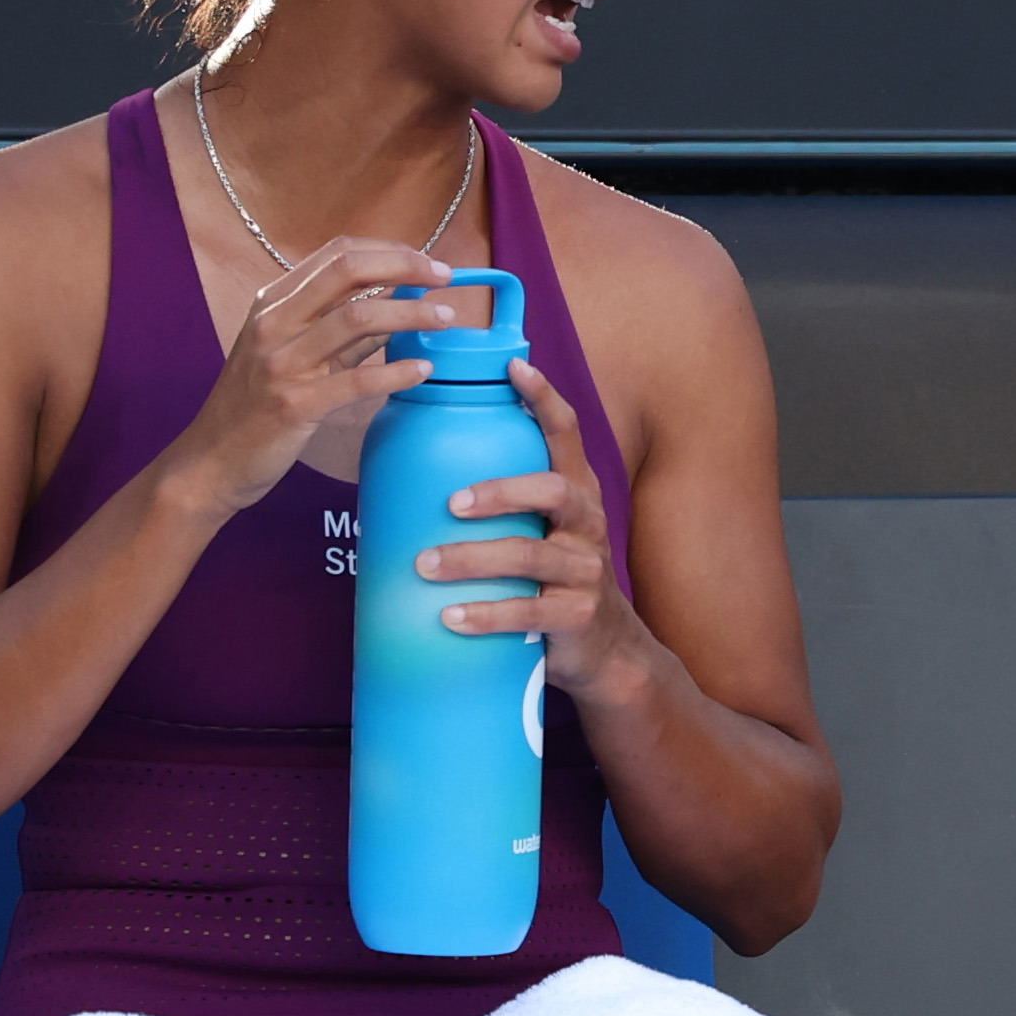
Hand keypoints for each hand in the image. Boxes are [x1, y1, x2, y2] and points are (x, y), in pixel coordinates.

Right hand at [170, 238, 453, 511]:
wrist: (213, 459)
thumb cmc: (256, 405)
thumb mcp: (292, 352)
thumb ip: (339, 327)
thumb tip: (395, 299)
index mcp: (274, 302)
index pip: (338, 254)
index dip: (390, 250)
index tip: (427, 262)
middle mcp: (275, 323)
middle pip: (348, 271)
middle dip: (405, 266)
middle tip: (447, 276)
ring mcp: (282, 363)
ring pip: (358, 318)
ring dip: (411, 314)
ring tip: (447, 318)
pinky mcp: (295, 405)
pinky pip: (356, 381)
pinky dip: (397, 372)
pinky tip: (425, 370)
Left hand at [413, 362, 656, 707]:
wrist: (604, 649)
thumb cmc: (552, 577)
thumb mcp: (541, 530)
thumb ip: (505, 500)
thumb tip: (411, 468)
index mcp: (577, 492)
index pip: (568, 434)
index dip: (545, 398)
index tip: (514, 365)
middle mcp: (588, 524)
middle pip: (553, 491)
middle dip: (501, 491)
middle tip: (450, 503)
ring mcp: (586, 571)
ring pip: (530, 556)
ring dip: (472, 559)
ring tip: (425, 566)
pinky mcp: (577, 616)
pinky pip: (528, 613)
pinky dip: (486, 615)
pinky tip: (449, 617)